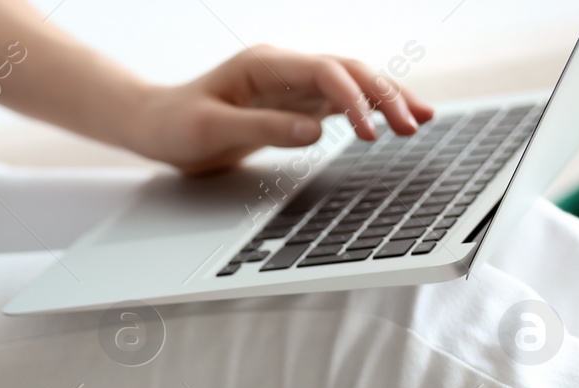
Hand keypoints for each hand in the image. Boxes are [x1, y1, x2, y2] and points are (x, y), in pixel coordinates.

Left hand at [127, 46, 433, 174]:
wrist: (156, 126)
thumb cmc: (175, 125)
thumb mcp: (211, 130)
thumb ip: (262, 129)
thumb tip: (315, 132)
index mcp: (263, 65)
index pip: (324, 71)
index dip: (353, 99)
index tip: (370, 132)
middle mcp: (283, 69)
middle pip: (348, 71)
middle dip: (385, 95)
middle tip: (415, 124)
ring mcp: (291, 85)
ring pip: (351, 84)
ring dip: (386, 99)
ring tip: (421, 120)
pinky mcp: (293, 105)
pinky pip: (339, 103)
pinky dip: (369, 111)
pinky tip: (394, 121)